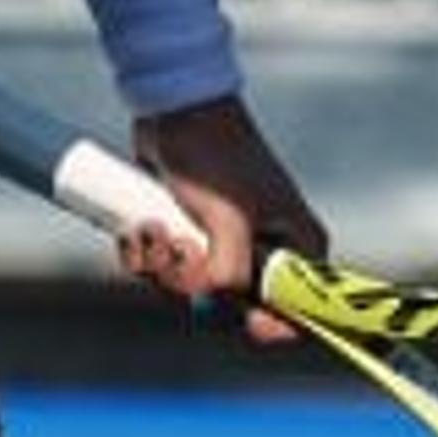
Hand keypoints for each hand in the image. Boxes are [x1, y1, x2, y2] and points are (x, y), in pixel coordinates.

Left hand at [132, 92, 326, 344]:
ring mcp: (227, 244)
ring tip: (149, 228)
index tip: (242, 319)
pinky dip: (145, 258)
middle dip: (191, 285)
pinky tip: (135, 230)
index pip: (302, 311)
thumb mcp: (229, 220)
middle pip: (231, 308)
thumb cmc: (215, 157)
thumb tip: (215, 304)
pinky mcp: (191, 235)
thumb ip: (231, 273)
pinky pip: (166, 271)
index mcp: (298, 245)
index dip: (271, 325)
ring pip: (190, 291)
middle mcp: (268, 249)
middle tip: (178, 249)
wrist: (174, 111)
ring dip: (158, 269)